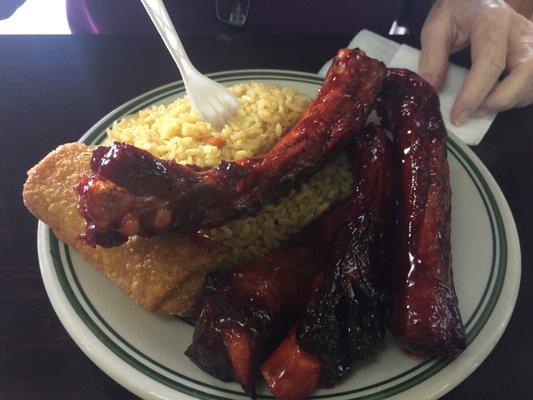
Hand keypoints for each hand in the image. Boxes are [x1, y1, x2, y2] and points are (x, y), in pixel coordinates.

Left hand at [418, 0, 532, 125]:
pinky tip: (492, 99)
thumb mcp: (438, 25)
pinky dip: (514, 99)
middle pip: (525, 73)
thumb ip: (432, 55)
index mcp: (494, 21)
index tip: (458, 116)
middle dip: (499, 101)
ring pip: (532, 82)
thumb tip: (431, 88)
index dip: (474, 94)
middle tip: (472, 113)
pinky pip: (532, 85)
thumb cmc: (459, 12)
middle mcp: (521, 32)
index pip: (490, 63)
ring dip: (507, 102)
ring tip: (479, 106)